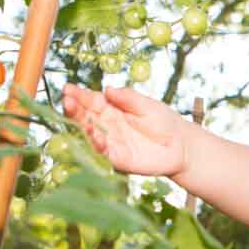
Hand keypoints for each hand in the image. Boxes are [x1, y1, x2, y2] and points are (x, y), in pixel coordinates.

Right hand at [61, 84, 187, 177]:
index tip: (68, 89)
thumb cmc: (163, 121)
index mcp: (111, 109)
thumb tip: (108, 89)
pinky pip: (104, 154)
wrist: (181, 146)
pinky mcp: (118, 159)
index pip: (91, 101)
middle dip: (74, 109)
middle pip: (85, 117)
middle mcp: (106, 125)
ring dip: (81, 127)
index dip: (79, 95)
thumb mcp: (146, 104)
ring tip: (77, 118)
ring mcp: (110, 142)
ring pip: (90, 135)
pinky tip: (95, 137)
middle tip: (67, 101)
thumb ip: (128, 98)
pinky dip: (98, 147)